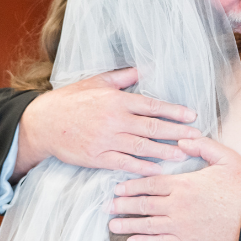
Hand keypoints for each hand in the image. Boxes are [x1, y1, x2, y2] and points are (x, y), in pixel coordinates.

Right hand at [13, 69, 197, 180]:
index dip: (173, 110)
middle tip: (196, 136)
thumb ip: (121, 78)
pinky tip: (156, 170)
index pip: (152, 105)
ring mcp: (106, 140)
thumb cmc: (71, 99)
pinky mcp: (98, 158)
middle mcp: (115, 120)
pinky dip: (142, 167)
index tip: (191, 115)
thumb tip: (143, 70)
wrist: (44, 123)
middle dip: (176, 132)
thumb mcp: (96, 81)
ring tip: (182, 154)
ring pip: (142, 147)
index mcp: (116, 99)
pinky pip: (124, 164)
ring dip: (164, 151)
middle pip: (152, 127)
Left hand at [109, 132, 240, 240]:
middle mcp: (178, 206)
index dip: (133, 185)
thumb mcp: (224, 157)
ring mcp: (181, 227)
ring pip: (148, 225)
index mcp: (185, 184)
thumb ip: (201, 145)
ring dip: (128, 225)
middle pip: (144, 204)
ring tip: (112, 225)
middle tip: (108, 206)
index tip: (118, 186)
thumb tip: (181, 137)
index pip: (151, 183)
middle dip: (124, 205)